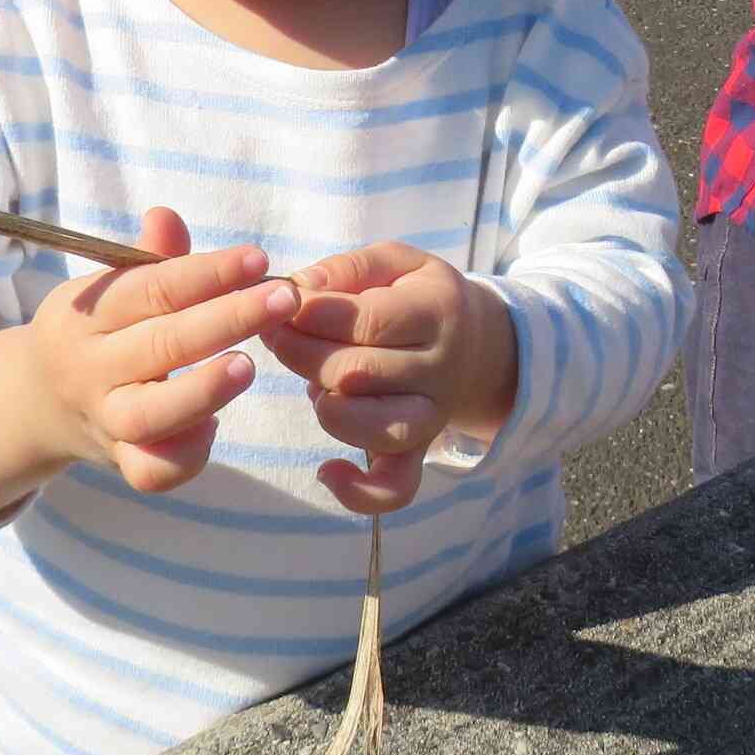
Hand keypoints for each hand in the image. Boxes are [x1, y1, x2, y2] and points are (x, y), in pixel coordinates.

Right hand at [24, 210, 291, 492]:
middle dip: (226, 320)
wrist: (39, 403)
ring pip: (149, 416)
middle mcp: (89, 368)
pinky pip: (152, 470)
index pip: (151, 289)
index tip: (259, 259)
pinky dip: (187, 452)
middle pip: (159, 346)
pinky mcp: (120, 462)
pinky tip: (214, 424)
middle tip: (283, 299)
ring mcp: (103, 420)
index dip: (208, 273)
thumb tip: (166, 216)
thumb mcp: (111, 289)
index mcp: (85, 314)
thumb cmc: (101, 330)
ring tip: (249, 365)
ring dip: (202, 391)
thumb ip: (149, 259)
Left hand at [267, 243, 520, 514]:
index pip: (369, 321)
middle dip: (301, 352)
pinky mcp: (420, 451)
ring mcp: (432, 416)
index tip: (281, 303)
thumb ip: (349, 267)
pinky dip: (359, 491)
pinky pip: (396, 487)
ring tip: (310, 382)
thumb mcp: (396, 262)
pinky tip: (328, 471)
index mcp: (437, 313)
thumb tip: (301, 287)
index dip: (315, 315)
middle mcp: (440, 369)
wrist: (479, 343)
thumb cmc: (419, 295)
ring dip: (326, 405)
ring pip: (373, 427)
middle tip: (275, 333)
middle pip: (358, 372)